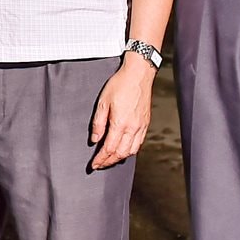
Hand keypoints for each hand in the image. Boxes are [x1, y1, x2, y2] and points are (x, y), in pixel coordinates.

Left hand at [89, 54, 155, 169]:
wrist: (138, 75)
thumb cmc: (120, 85)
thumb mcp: (102, 102)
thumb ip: (98, 123)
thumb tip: (95, 139)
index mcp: (120, 123)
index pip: (109, 148)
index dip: (101, 159)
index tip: (94, 164)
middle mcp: (133, 128)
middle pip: (121, 153)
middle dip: (109, 162)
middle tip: (100, 165)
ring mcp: (141, 126)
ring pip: (132, 151)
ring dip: (120, 158)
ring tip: (110, 159)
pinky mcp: (146, 123)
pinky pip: (139, 143)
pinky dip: (130, 150)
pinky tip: (124, 149)